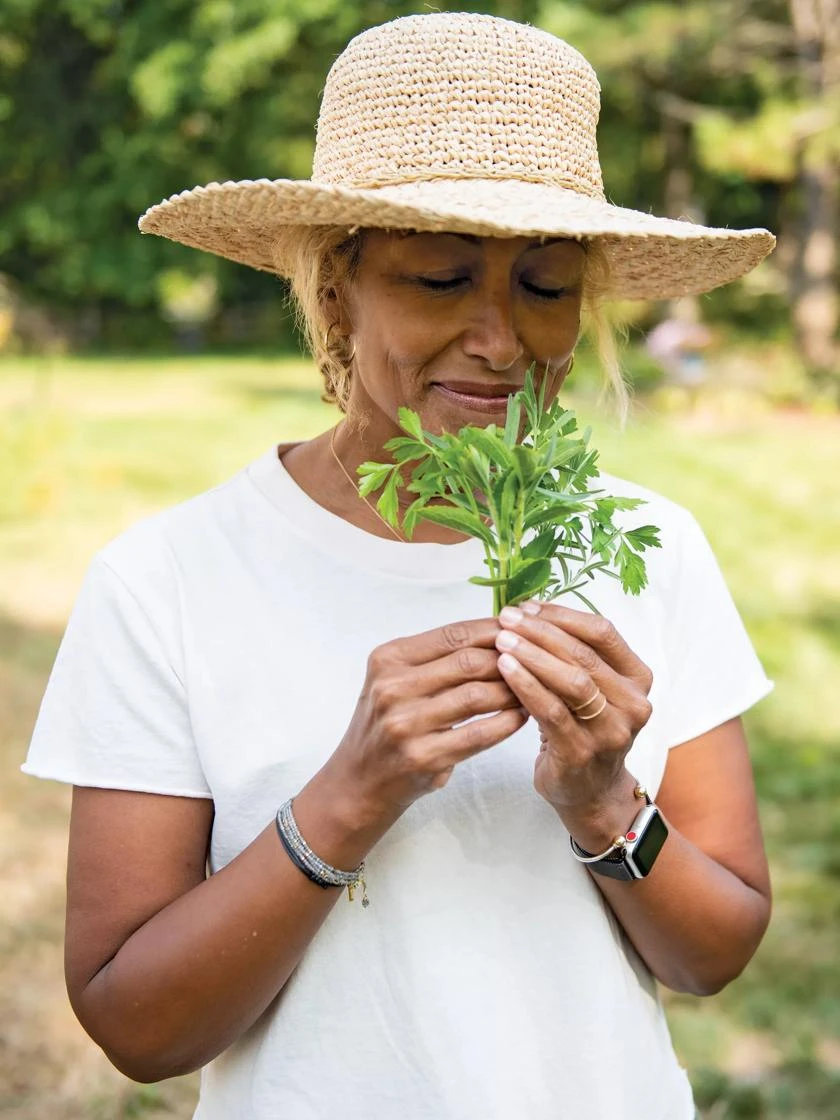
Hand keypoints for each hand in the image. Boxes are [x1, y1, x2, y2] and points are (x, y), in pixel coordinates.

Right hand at [324, 618, 527, 828]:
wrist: (358, 781)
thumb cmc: (386, 724)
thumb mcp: (395, 680)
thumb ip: (436, 658)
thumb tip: (497, 633)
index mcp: (388, 659)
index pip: (452, 635)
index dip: (493, 630)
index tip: (521, 630)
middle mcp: (392, 688)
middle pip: (468, 662)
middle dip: (508, 660)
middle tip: (534, 662)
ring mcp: (406, 724)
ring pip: (478, 696)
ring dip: (512, 691)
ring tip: (531, 690)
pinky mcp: (423, 757)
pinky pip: (480, 733)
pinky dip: (507, 722)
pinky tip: (521, 717)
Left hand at [494, 602, 652, 814]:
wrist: (590, 794)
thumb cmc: (584, 730)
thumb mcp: (590, 690)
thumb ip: (572, 655)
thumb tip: (528, 611)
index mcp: (637, 678)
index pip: (602, 632)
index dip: (562, 615)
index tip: (527, 606)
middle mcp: (633, 703)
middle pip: (584, 654)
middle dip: (541, 631)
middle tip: (507, 619)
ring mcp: (611, 731)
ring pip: (572, 681)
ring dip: (533, 655)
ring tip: (502, 640)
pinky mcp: (582, 752)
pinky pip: (552, 711)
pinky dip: (526, 686)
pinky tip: (505, 670)